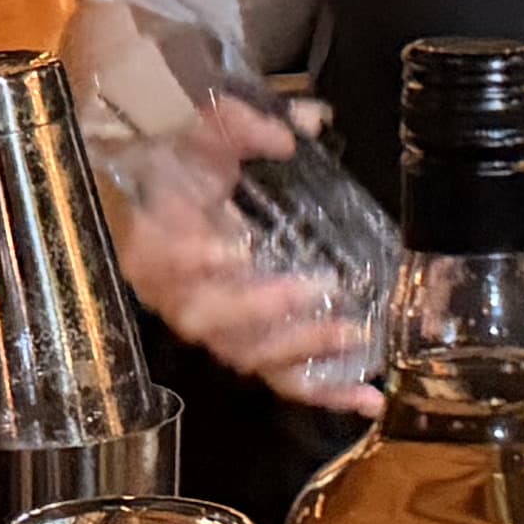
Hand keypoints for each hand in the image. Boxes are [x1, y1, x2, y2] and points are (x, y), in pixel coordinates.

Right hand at [99, 95, 377, 410]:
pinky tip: (367, 399)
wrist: (174, 185)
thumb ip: (243, 125)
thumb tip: (299, 129)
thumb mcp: (205, 127)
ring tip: (358, 340)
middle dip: (273, 314)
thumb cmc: (186, 159)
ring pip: (253, 356)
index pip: (168, 263)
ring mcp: (217, 327)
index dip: (197, 262)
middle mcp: (178, 297)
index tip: (238, 246)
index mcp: (156, 246)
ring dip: (306, 354)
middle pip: (216, 323)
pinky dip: (326, 391)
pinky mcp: (251, 343)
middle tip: (324, 294)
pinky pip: (283, 377)